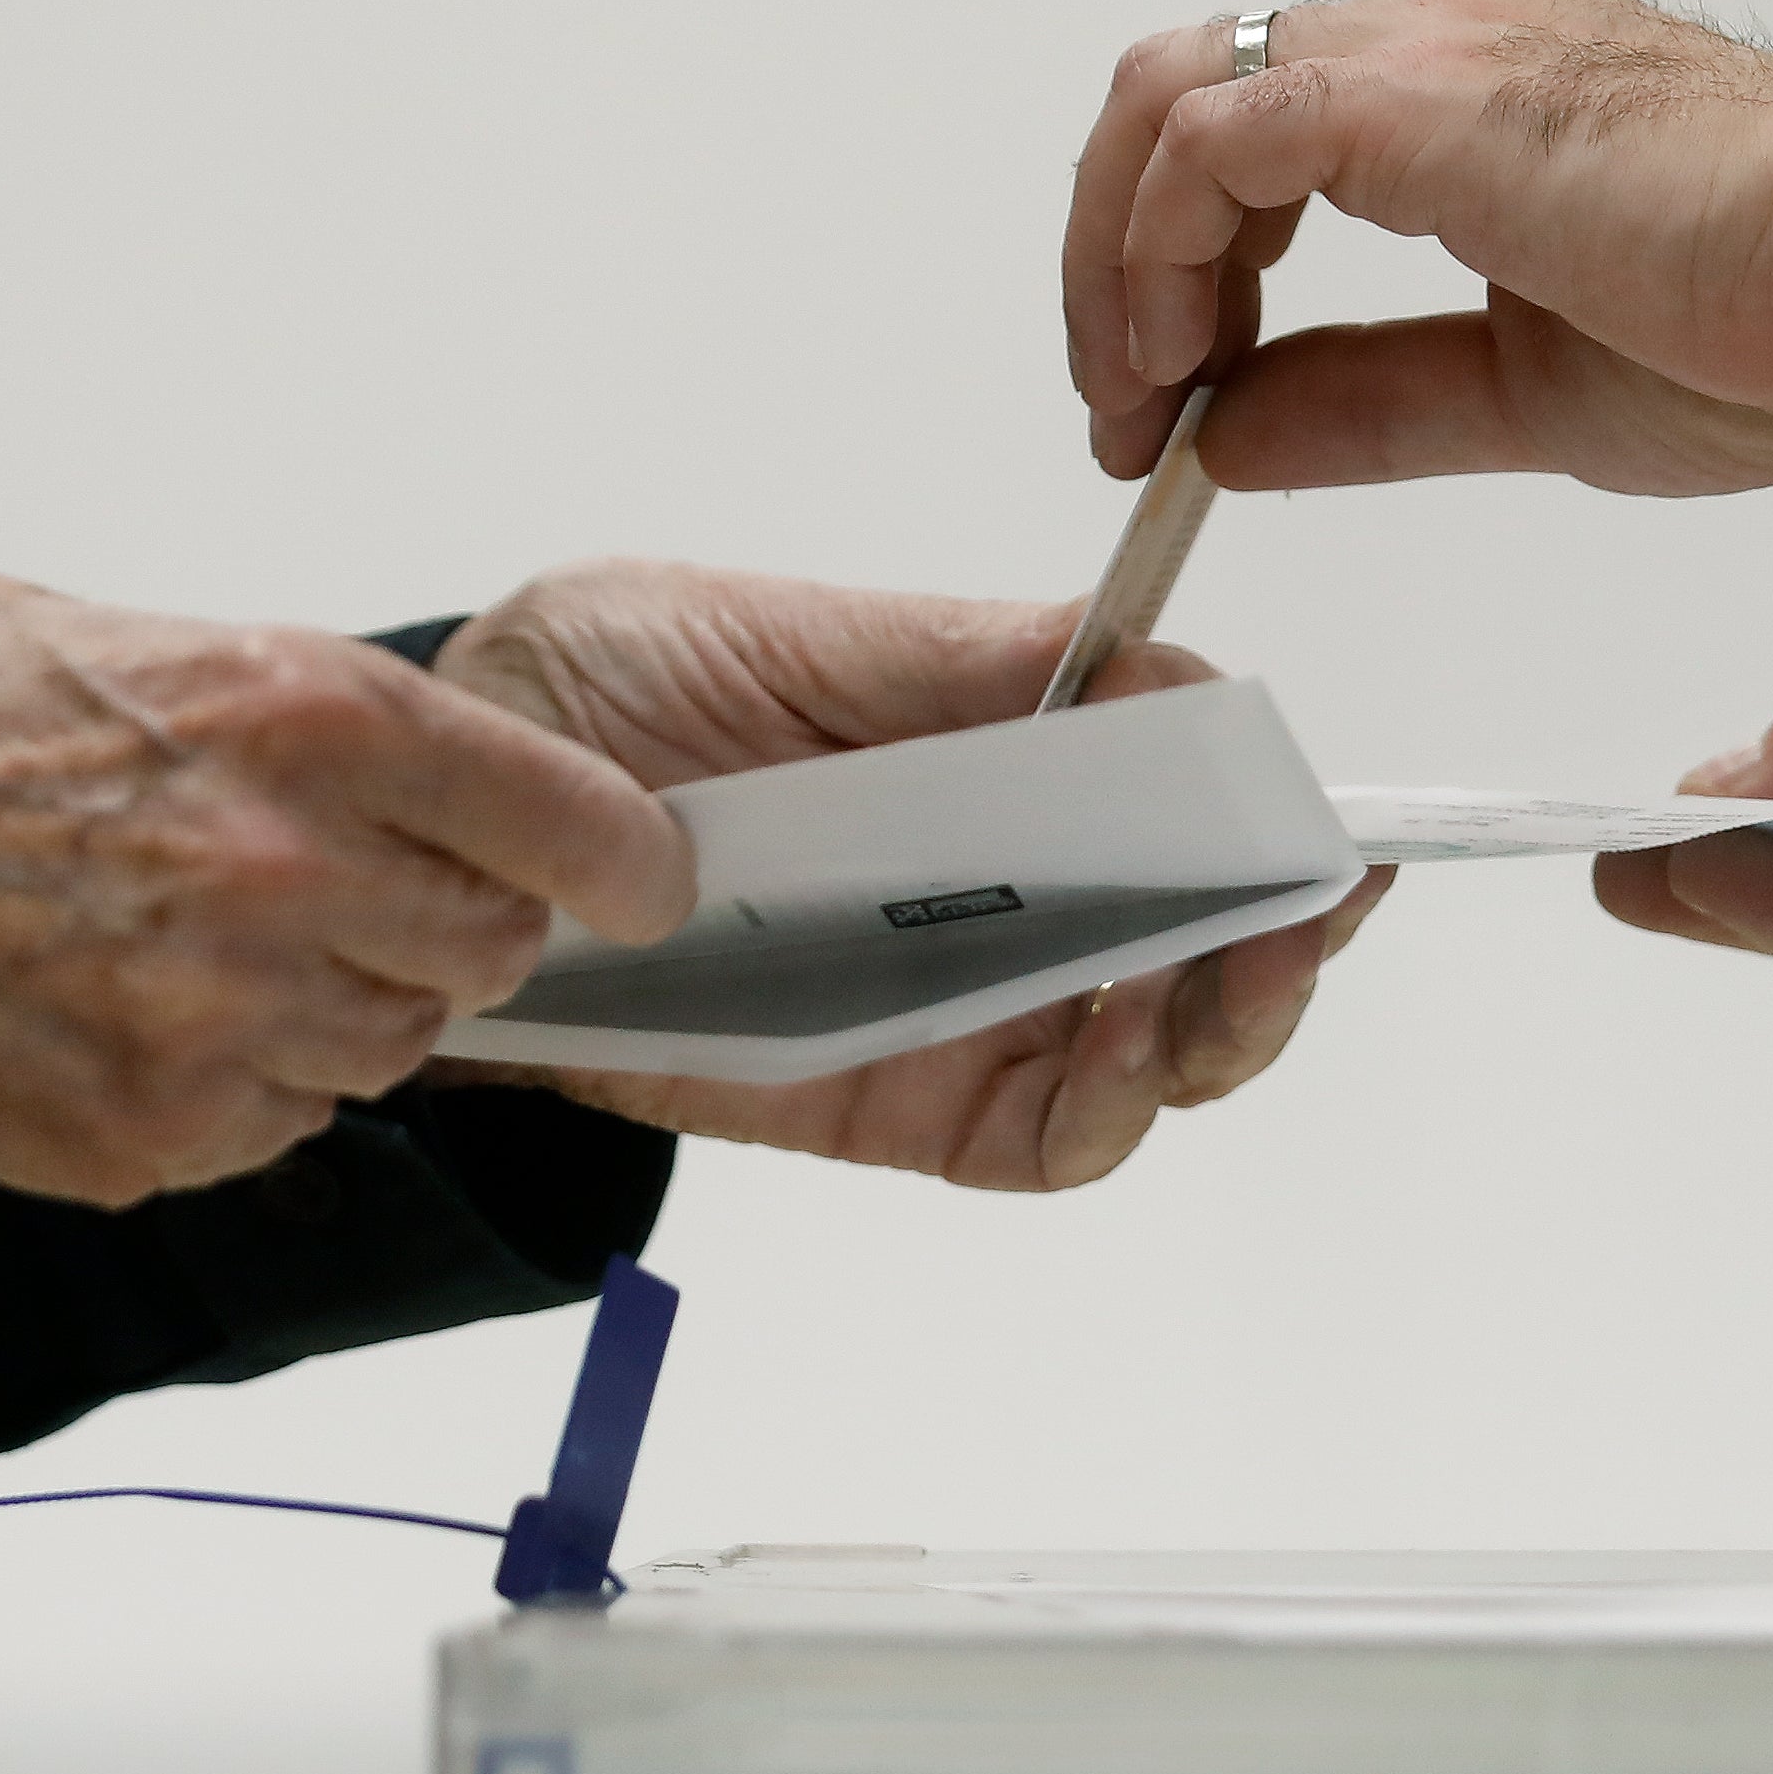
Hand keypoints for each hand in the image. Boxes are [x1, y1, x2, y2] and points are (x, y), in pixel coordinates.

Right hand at [0, 569, 694, 1206]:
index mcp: (307, 721)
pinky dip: (248, 1081)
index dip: (620, 861)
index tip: (637, 877)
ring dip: (346, 1004)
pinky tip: (147, 1013)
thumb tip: (417, 766)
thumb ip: (300, 712)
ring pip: (397, 1044)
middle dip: (452, 925)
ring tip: (215, 943)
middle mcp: (289, 871)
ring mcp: (227, 1017)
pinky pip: (289, 1120)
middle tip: (363, 894)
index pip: (572, 821)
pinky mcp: (164, 1130)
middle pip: (493, 948)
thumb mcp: (138, 641)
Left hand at [430, 560, 1389, 1188]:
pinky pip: (1039, 1139)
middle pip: (1206, 937)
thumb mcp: (777, 634)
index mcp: (1006, 756)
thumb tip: (1154, 666)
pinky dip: (1103, 1112)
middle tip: (1310, 908)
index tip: (1332, 810)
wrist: (440, 833)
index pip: (1188, 789)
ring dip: (1216, 1026)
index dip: (1276, 809)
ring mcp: (967, 1005)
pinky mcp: (899, 1105)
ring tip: (1220, 986)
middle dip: (1283, 930)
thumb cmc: (594, 702)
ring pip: (1152, 1051)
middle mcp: (1014, 890)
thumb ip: (959, 661)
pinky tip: (1113, 1061)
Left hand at [1064, 0, 1772, 499]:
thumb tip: (1230, 436)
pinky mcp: (1406, 93)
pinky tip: (1180, 356)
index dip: (1179, 281)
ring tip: (1136, 396)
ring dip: (1120, 259)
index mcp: (1466, 98)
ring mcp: (1414, 50)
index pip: (1253, 148)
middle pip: (1181, 103)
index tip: (1170, 411)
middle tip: (1123, 415)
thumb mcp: (1522, 399)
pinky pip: (1206, 135)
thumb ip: (1369, 404)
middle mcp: (1426, 39)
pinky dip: (1159, 246)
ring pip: (1167, 101)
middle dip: (1120, 267)